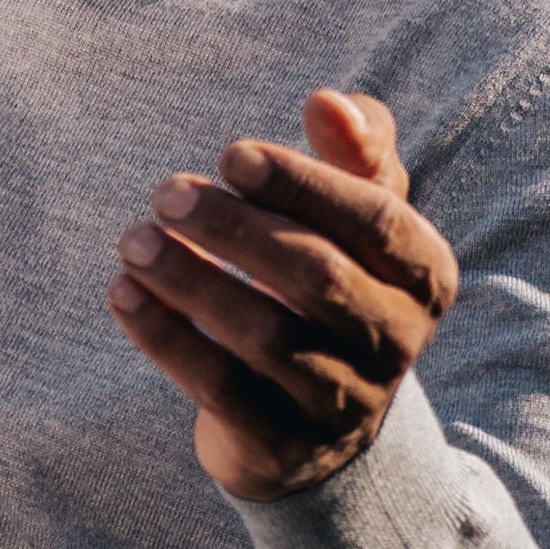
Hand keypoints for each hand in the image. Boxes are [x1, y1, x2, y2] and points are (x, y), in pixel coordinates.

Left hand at [107, 87, 455, 498]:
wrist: (319, 424)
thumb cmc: (334, 287)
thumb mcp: (357, 218)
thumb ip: (356, 150)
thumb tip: (330, 102)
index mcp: (426, 278)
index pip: (375, 221)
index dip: (302, 184)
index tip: (231, 155)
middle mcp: (396, 345)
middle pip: (317, 278)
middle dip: (235, 230)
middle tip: (166, 193)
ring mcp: (343, 403)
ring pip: (264, 337)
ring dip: (190, 281)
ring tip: (134, 239)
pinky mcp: (282, 446)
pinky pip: (219, 388)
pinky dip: (165, 338)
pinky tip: (123, 292)